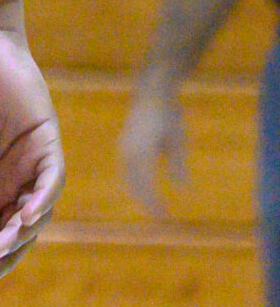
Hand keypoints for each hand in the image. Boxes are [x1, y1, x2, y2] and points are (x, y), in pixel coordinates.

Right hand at [120, 78, 185, 218]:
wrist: (152, 90)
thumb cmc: (168, 113)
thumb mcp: (178, 140)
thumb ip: (178, 165)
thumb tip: (183, 189)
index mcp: (141, 153)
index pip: (146, 185)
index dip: (153, 202)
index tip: (164, 215)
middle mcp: (128, 152)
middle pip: (134, 184)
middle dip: (145, 200)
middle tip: (160, 215)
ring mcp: (123, 147)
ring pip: (129, 177)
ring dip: (139, 192)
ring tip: (151, 204)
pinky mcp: (124, 143)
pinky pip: (128, 169)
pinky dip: (135, 181)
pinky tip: (145, 186)